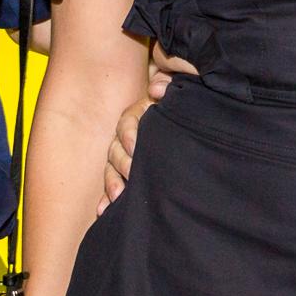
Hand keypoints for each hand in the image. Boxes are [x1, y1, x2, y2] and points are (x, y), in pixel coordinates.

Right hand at [101, 52, 196, 205]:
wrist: (192, 116)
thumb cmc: (184, 103)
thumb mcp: (180, 91)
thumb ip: (171, 85)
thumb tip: (158, 88)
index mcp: (141, 114)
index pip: (128, 122)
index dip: (129, 134)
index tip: (135, 147)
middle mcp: (130, 134)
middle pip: (116, 148)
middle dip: (121, 163)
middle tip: (131, 175)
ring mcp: (127, 154)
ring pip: (112, 168)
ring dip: (112, 182)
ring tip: (117, 196)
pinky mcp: (129, 172)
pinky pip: (114, 184)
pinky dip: (107, 198)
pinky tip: (104, 211)